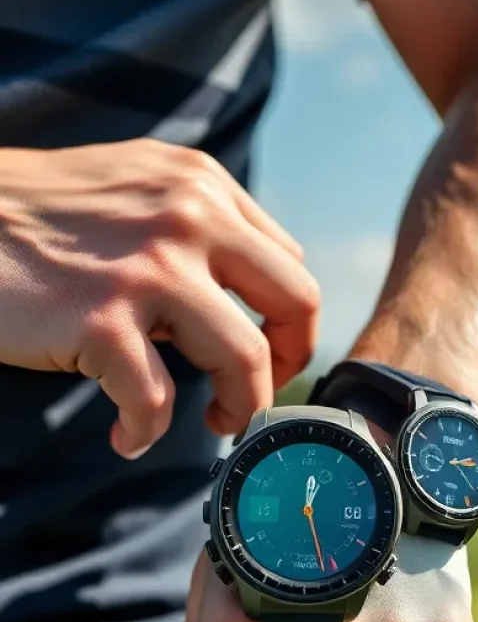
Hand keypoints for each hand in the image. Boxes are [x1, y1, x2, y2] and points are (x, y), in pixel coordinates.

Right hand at [0, 140, 319, 456]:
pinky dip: (145, 430)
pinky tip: (126, 436)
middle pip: (296, 304)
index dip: (287, 324)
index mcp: (203, 186)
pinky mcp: (99, 319)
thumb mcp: (136, 188)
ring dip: (240, 406)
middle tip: (256, 394)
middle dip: (289, 363)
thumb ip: (196, 226)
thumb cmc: (37, 215)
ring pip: (245, 359)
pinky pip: (154, 400)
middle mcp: (190, 217)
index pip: (288, 265)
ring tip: (216, 422)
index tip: (266, 354)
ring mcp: (148, 268)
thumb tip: (247, 299)